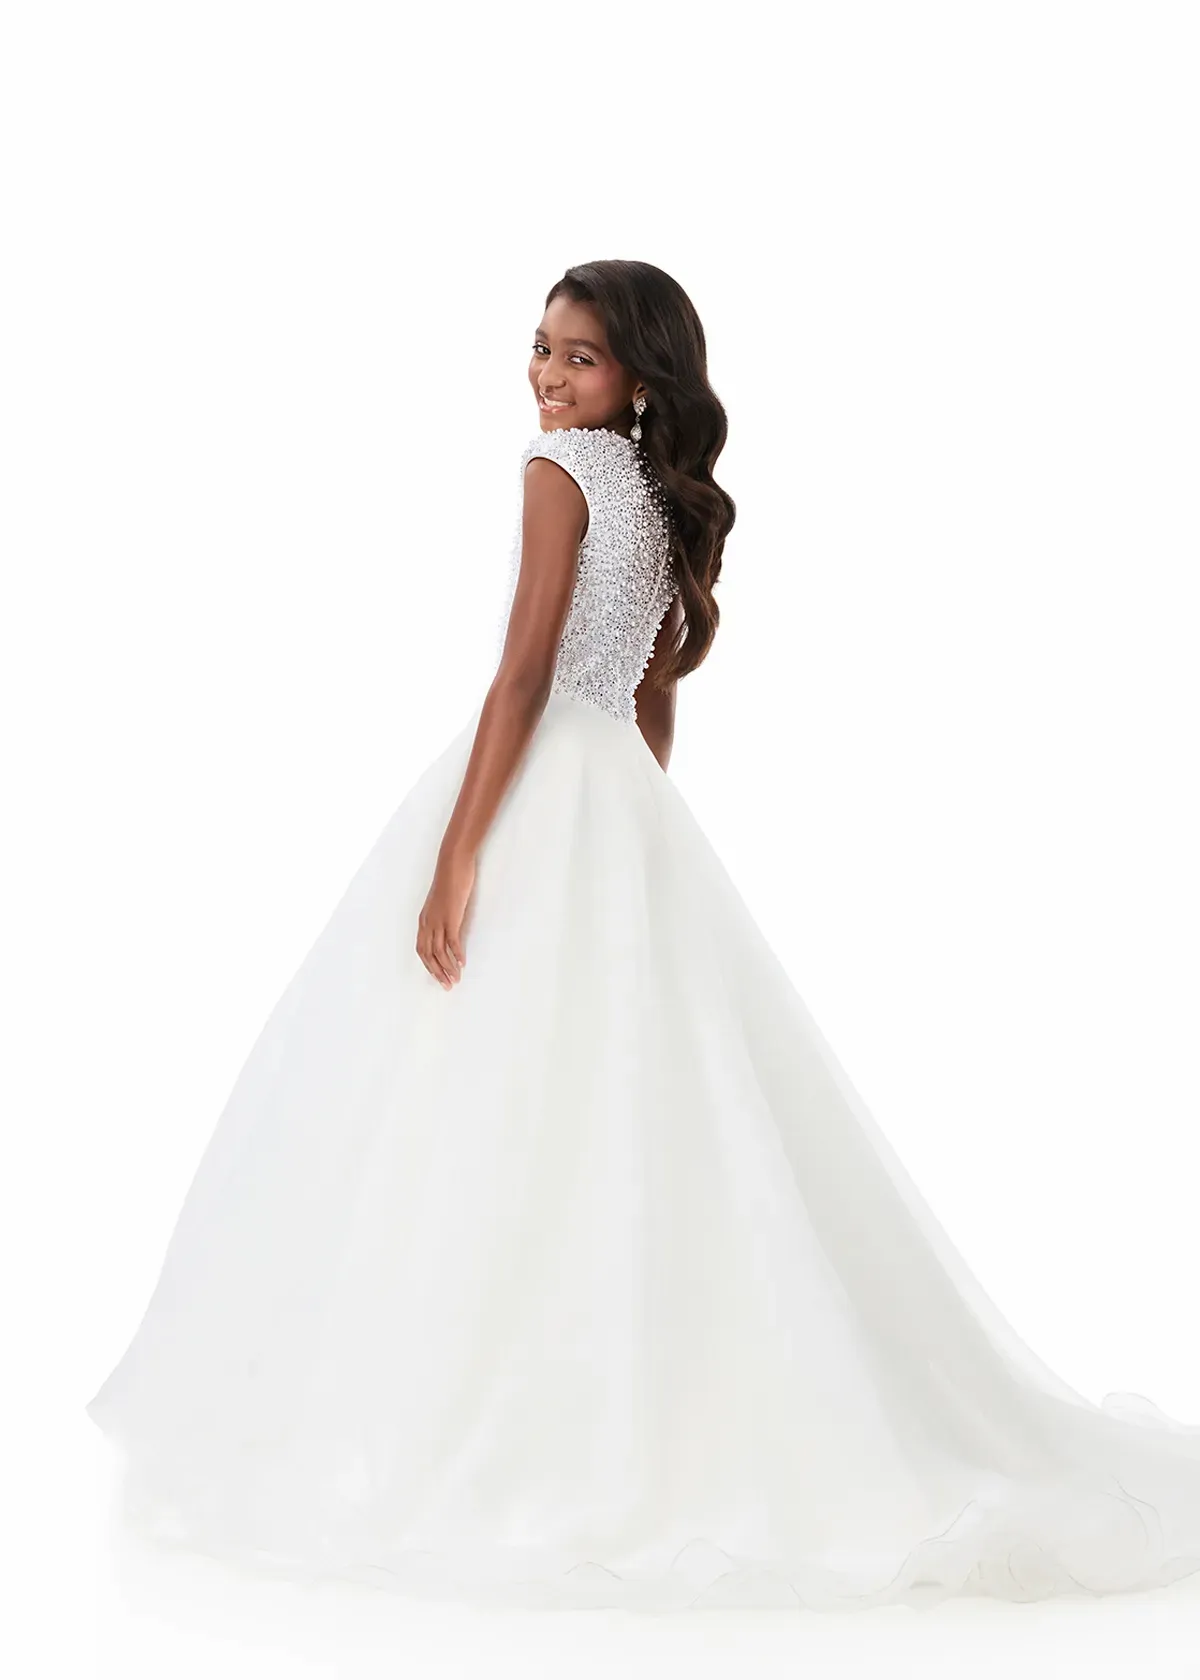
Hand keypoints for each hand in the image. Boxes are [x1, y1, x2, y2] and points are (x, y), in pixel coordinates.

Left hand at [416, 849, 474, 988]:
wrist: (452, 863)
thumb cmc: (449, 879)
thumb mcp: (442, 902)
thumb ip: (443, 915)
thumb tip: (449, 927)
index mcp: (424, 920)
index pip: (422, 949)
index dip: (429, 965)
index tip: (438, 977)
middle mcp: (428, 923)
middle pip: (428, 955)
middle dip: (437, 973)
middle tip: (447, 986)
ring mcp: (438, 920)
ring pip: (439, 952)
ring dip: (447, 968)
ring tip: (455, 980)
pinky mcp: (451, 917)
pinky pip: (452, 941)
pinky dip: (457, 954)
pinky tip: (462, 963)